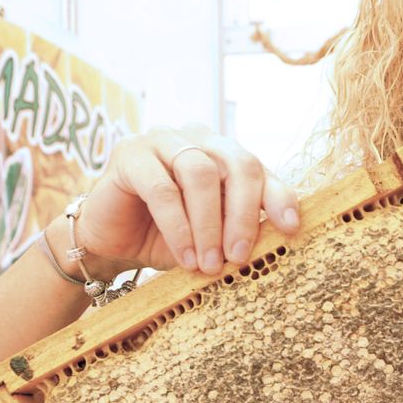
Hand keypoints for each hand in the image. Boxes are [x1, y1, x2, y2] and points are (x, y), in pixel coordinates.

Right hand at [73, 125, 298, 275]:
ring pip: (201, 173)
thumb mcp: (214, 235)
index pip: (261, 169)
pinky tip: (185, 256)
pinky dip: (178, 227)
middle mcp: (198, 139)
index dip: (279, 197)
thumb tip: (279, 238)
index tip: (290, 228)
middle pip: (238, 164)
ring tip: (209, 264)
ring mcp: (163, 140)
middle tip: (239, 256)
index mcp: (224, 154)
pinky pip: (162, 189)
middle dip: (244, 214)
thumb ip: (241, 227)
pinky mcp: (130, 154)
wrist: (112, 242)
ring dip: (208, 224)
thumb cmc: (169, 237)